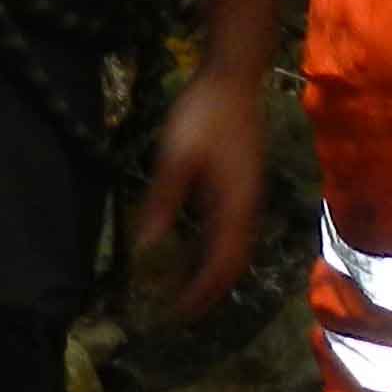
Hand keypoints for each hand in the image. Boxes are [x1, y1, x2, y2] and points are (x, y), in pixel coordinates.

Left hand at [133, 65, 269, 321]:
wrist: (233, 77)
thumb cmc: (204, 115)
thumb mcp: (175, 160)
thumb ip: (161, 206)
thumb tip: (143, 249)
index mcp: (233, 211)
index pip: (220, 267)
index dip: (199, 295)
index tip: (175, 314)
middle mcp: (246, 212)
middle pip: (233, 265)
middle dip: (209, 292)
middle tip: (182, 311)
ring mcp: (248, 200)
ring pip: (235, 250)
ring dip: (213, 273)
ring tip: (187, 288)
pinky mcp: (243, 188)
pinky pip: (232, 232)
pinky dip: (214, 251)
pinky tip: (195, 248)